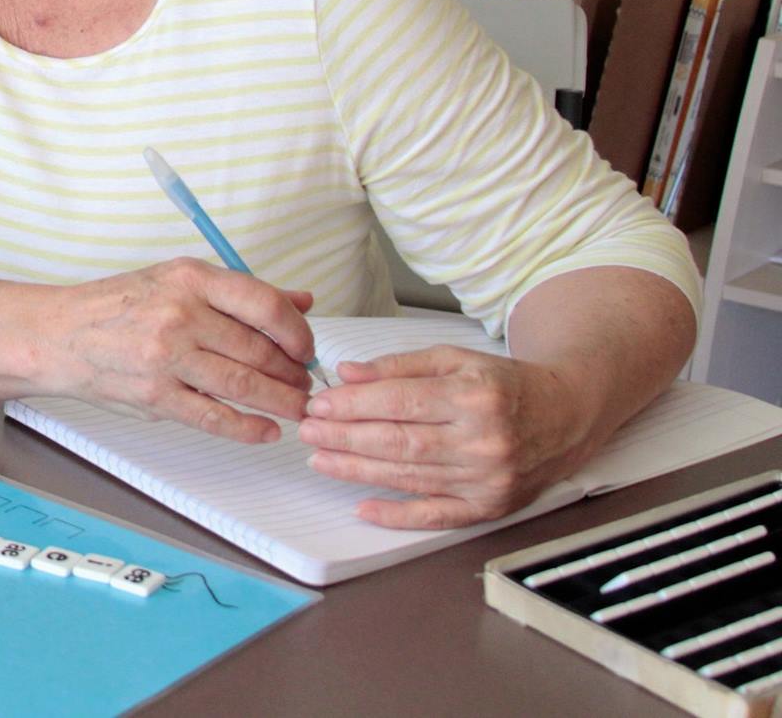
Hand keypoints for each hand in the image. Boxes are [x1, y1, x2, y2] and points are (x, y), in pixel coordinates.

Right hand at [44, 258, 317, 443]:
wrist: (58, 335)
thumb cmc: (117, 307)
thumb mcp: (175, 281)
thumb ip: (238, 293)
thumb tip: (301, 302)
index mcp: (189, 278)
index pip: (264, 304)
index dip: (297, 331)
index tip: (306, 347)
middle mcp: (179, 314)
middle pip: (259, 349)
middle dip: (293, 373)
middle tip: (305, 385)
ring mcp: (166, 357)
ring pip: (244, 385)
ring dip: (280, 401)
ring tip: (295, 407)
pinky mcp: (155, 396)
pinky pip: (214, 417)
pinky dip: (248, 428)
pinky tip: (266, 431)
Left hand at [298, 345, 599, 528]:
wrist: (566, 414)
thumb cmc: (505, 384)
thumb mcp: (455, 358)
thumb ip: (398, 366)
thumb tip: (347, 375)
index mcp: (473, 397)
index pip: (399, 403)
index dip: (353, 406)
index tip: (318, 404)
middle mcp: (483, 441)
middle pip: (400, 442)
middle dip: (345, 438)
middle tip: (307, 432)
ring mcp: (488, 479)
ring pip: (410, 477)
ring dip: (357, 471)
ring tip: (320, 460)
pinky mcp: (490, 507)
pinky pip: (437, 516)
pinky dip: (397, 515)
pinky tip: (363, 508)